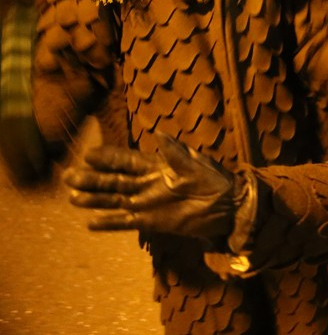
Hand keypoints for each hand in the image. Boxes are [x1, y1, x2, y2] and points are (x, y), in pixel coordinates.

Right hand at [64, 133, 239, 244]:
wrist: (229, 207)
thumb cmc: (215, 181)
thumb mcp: (196, 164)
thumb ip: (176, 153)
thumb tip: (158, 135)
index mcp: (158, 166)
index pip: (127, 160)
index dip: (108, 158)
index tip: (87, 154)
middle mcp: (148, 184)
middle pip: (114, 180)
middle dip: (92, 178)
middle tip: (69, 176)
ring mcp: (148, 203)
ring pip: (115, 200)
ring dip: (95, 199)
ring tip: (72, 197)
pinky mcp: (152, 221)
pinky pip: (126, 221)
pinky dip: (109, 222)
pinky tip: (90, 223)